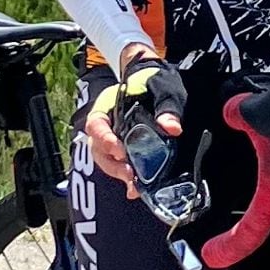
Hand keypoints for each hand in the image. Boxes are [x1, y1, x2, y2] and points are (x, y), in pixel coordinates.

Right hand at [86, 51, 183, 198]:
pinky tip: (135, 190)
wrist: (152, 79)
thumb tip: (172, 128)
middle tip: (130, 175)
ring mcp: (113, 138)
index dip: (103, 139)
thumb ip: (167, 107)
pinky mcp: (124, 148)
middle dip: (112, 164)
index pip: (96, 124)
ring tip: (134, 185)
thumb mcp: (164, 87)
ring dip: (118, 174)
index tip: (119, 150)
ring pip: (106, 160)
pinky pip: (118, 164)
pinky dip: (126, 178)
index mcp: (107, 106)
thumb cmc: (154, 80)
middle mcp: (106, 125)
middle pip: (98, 149)